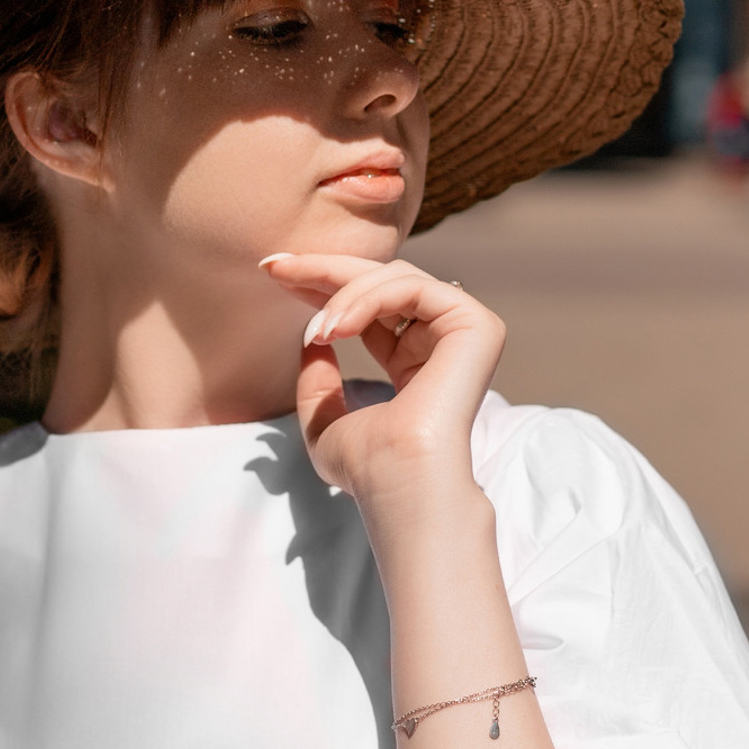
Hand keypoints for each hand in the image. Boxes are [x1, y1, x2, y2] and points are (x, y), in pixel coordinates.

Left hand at [261, 254, 503, 509]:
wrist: (398, 482)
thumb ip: (319, 383)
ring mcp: (464, 330)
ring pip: (394, 275)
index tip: (273, 272)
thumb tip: (314, 342)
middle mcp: (441, 340)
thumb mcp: (324, 422)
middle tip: (274, 266)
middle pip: (381, 278)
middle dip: (324, 268)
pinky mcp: (476, 324)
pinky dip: (366, 299)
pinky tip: (335, 329)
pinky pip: (412, 286)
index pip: (369, 303)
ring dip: (342, 294)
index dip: (323, 283)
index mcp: (415, 361)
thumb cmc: (366, 468)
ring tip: (316, 332)